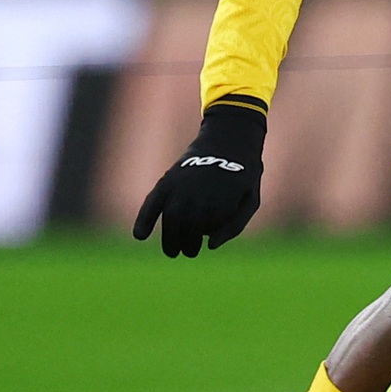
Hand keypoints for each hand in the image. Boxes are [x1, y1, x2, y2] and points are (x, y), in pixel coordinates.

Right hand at [133, 101, 265, 258]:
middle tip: (188, 251)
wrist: (227, 140)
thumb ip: (234, 226)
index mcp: (221, 198)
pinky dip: (144, 219)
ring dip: (169, 240)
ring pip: (171, 220)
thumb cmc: (242, 175)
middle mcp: (198, 192)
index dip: (207, 235)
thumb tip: (210, 246)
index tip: (207, 240)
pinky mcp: (168, 180)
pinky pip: (152, 202)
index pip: (208, 229)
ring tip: (172, 251)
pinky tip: (140, 235)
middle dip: (186, 245)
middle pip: (188, 228)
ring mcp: (181, 186)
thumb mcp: (250, 200)